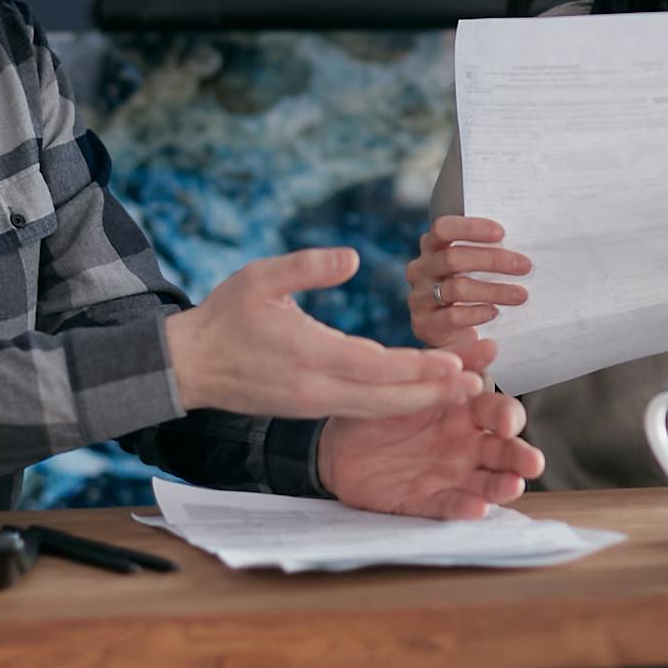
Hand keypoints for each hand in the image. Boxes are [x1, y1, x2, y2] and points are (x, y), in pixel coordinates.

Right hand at [166, 247, 483, 419]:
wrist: (188, 365)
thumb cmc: (225, 316)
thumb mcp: (260, 277)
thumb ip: (307, 267)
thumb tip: (353, 257)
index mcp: (307, 354)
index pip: (374, 366)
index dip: (418, 368)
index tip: (456, 363)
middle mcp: (315, 388)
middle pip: (387, 398)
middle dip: (434, 392)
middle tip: (479, 384)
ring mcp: (313, 404)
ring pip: (377, 409)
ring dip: (420, 400)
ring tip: (461, 390)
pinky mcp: (310, 409)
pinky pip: (362, 410)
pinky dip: (395, 403)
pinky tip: (419, 392)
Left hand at [317, 361, 545, 519]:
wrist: (335, 442)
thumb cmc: (381, 407)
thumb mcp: (412, 382)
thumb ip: (450, 364)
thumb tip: (491, 344)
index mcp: (465, 413)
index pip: (499, 414)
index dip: (508, 418)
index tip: (506, 423)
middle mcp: (465, 445)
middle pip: (503, 452)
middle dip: (520, 457)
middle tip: (532, 463)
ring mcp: (449, 475)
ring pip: (485, 482)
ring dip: (502, 485)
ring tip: (512, 486)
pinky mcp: (427, 500)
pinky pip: (448, 506)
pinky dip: (464, 507)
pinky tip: (476, 508)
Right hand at [404, 216, 531, 349]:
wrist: (448, 334)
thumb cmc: (466, 290)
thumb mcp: (469, 267)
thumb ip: (484, 251)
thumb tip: (519, 246)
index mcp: (431, 247)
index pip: (443, 229)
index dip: (470, 228)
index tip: (501, 232)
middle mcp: (421, 269)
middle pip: (453, 258)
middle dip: (493, 260)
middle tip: (524, 266)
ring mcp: (420, 297)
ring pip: (457, 288)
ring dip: (494, 290)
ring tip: (520, 294)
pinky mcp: (425, 323)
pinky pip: (454, 316)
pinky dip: (478, 313)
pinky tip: (495, 312)